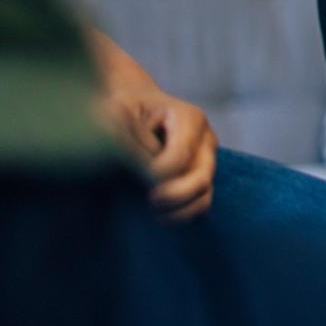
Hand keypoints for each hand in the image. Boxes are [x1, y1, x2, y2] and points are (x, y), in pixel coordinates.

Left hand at [99, 80, 217, 220]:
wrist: (133, 109)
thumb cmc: (123, 111)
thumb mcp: (119, 116)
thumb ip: (133, 143)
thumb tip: (151, 174)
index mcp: (189, 118)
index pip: (181, 155)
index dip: (157, 172)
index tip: (133, 172)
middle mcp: (205, 139)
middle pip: (201, 176)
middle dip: (175, 195)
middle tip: (150, 200)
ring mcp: (206, 159)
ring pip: (205, 193)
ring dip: (181, 210)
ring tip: (156, 213)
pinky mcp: (200, 176)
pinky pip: (202, 202)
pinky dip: (185, 214)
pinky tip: (162, 217)